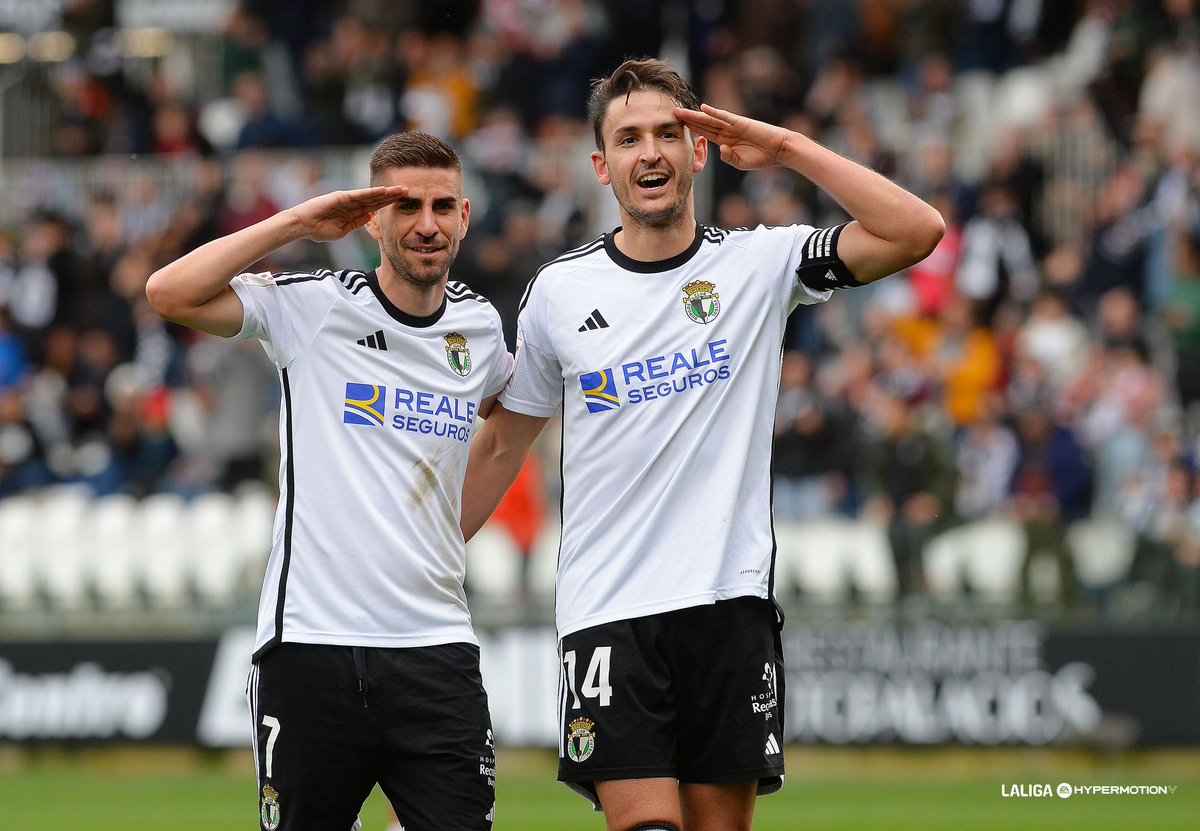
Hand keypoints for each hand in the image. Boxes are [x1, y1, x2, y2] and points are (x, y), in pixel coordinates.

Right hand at [289, 186, 405, 241]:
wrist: (303, 226)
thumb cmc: (319, 229)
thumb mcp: (343, 230)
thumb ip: (356, 223)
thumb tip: (370, 217)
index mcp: (354, 211)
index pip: (376, 207)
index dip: (389, 204)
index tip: (404, 202)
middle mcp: (352, 203)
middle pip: (377, 199)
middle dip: (393, 195)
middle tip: (409, 191)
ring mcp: (347, 199)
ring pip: (371, 195)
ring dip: (386, 192)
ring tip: (401, 189)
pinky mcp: (340, 197)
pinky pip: (359, 195)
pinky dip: (371, 193)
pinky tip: (383, 191)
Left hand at [674, 104, 787, 169]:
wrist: (779, 150)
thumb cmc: (762, 157)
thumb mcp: (741, 163)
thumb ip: (728, 157)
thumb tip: (721, 149)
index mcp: (724, 142)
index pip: (704, 134)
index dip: (691, 131)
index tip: (676, 128)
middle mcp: (726, 131)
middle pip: (702, 124)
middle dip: (687, 120)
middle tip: (671, 114)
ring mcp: (732, 125)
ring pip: (709, 119)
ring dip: (694, 115)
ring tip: (679, 111)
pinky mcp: (741, 122)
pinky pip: (725, 116)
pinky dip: (714, 112)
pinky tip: (703, 108)